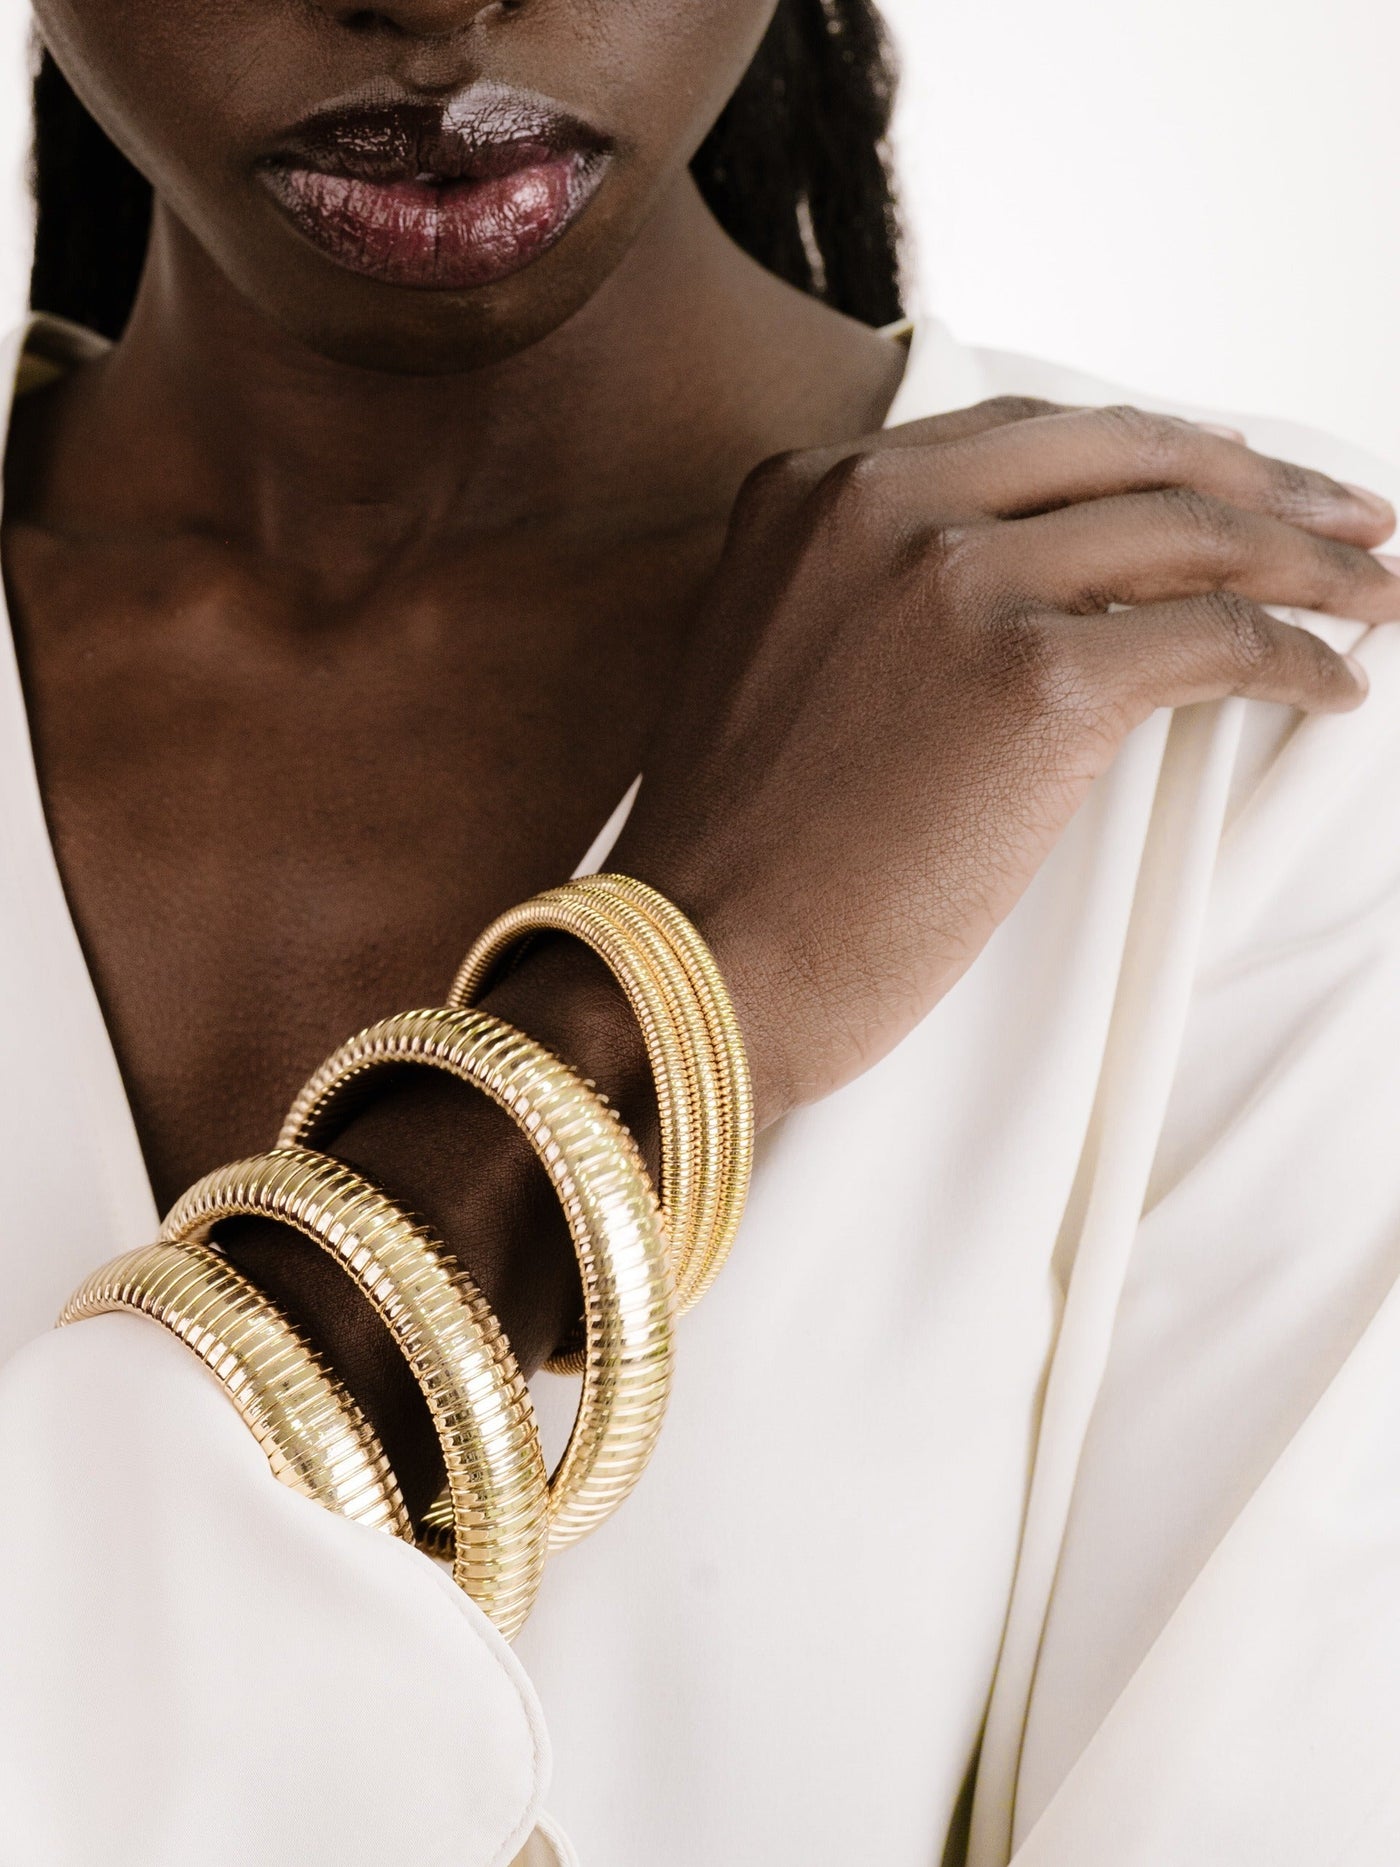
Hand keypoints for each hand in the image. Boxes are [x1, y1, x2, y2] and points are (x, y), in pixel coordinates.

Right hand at [609, 400, 1399, 1122]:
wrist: (701, 966)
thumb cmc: (746, 851)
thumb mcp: (784, 656)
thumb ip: (879, 584)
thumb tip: (1038, 588)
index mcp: (818, 486)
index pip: (1034, 436)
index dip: (1155, 453)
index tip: (1229, 480)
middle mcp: (886, 503)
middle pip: (1129, 453)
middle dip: (1261, 477)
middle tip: (1350, 514)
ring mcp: (958, 580)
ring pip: (1190, 532)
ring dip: (1309, 558)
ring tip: (1377, 590)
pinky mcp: (1032, 679)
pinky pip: (1213, 639)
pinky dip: (1295, 656)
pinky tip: (1336, 685)